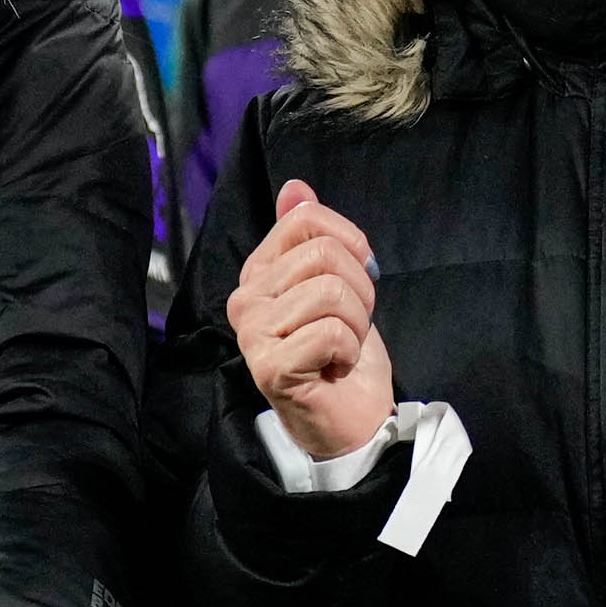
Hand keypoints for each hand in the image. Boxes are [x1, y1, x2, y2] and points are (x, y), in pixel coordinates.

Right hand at [229, 180, 395, 463]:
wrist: (352, 419)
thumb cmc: (342, 351)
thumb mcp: (336, 283)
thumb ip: (310, 236)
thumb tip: (295, 187)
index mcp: (259, 272)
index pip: (305, 219)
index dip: (349, 243)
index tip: (356, 278)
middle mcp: (246, 299)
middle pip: (323, 255)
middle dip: (359, 291)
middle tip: (349, 325)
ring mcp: (252, 334)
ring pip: (331, 293)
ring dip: (356, 325)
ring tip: (341, 349)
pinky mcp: (269, 367)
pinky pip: (331, 332)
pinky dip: (349, 352)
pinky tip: (333, 368)